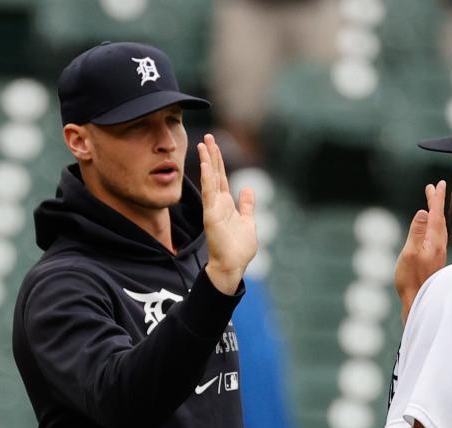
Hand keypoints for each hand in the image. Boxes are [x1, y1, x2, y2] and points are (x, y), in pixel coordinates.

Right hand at [198, 133, 257, 294]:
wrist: (232, 266)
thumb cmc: (239, 249)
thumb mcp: (248, 222)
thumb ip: (247, 205)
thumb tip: (247, 188)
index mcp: (227, 204)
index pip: (221, 177)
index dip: (218, 161)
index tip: (214, 144)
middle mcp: (218, 203)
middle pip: (214, 174)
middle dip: (211, 155)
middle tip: (207, 137)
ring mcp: (214, 209)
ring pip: (210, 180)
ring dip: (208, 161)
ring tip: (203, 144)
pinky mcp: (212, 216)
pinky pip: (209, 194)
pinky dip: (208, 179)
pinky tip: (206, 165)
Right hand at [394, 181, 447, 322]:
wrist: (419, 301)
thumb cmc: (411, 279)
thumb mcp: (410, 253)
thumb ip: (417, 232)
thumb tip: (423, 211)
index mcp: (434, 241)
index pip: (435, 215)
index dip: (436, 199)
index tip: (437, 184)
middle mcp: (439, 245)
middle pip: (439, 218)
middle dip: (437, 202)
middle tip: (434, 188)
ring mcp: (438, 253)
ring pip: (439, 227)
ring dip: (436, 213)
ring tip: (432, 204)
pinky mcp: (435, 259)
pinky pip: (437, 235)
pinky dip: (434, 225)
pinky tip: (431, 228)